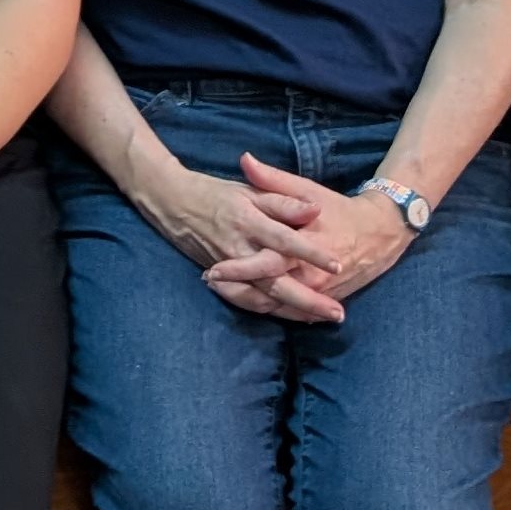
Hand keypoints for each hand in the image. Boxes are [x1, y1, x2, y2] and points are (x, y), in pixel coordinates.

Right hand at [135, 155, 348, 322]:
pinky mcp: (223, 280)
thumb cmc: (215, 193)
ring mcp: (230, 269)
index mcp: (248, 222)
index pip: (284, 240)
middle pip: (276, 282)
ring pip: (264, 298)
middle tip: (338, 313)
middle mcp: (239, 250)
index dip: (310, 253)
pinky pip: (249, 301)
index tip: (337, 264)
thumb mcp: (249, 190)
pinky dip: (272, 311)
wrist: (173, 204)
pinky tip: (294, 316)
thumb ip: (282, 200)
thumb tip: (314, 209)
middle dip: (308, 301)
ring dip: (294, 312)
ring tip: (323, 319)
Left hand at [205, 158, 420, 312]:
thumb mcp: (308, 190)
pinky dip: (271, 309)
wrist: (379, 235)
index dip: (237, 269)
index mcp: (304, 246)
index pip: (265, 263)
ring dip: (249, 301)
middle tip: (209, 280)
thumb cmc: (338, 210)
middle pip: (269, 290)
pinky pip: (294, 313)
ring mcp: (318, 291)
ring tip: (221, 291)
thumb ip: (274, 180)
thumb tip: (244, 160)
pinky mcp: (324, 299)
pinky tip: (249, 302)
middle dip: (237, 290)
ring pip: (278, 306)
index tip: (211, 269)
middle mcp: (310, 274)